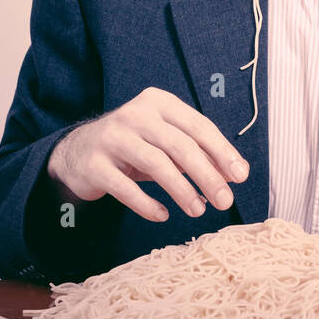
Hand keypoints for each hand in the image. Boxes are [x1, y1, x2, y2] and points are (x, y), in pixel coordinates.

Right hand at [46, 87, 249, 221]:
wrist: (77, 152)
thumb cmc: (134, 147)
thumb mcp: (165, 143)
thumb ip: (197, 154)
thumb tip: (233, 174)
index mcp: (159, 103)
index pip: (198, 126)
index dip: (222, 151)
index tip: (240, 176)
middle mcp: (136, 115)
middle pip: (180, 145)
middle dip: (207, 175)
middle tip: (225, 201)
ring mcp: (112, 138)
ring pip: (156, 164)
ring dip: (182, 190)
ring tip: (198, 210)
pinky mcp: (94, 164)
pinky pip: (125, 187)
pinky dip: (147, 204)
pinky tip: (163, 215)